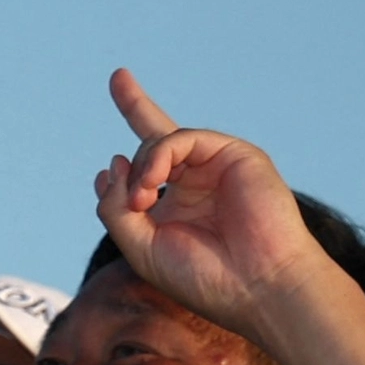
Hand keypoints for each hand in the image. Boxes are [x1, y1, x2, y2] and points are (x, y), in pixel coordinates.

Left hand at [90, 70, 331, 338]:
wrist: (259, 287)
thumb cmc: (205, 278)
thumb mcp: (142, 249)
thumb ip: (115, 210)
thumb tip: (111, 165)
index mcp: (175, 208)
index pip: (146, 174)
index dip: (122, 169)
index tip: (106, 175)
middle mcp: (195, 183)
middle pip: (158, 135)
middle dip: (134, 105)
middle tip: (117, 76)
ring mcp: (215, 167)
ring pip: (161, 141)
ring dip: (141, 168)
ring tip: (139, 201)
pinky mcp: (235, 154)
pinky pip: (183, 139)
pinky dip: (159, 156)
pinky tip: (152, 183)